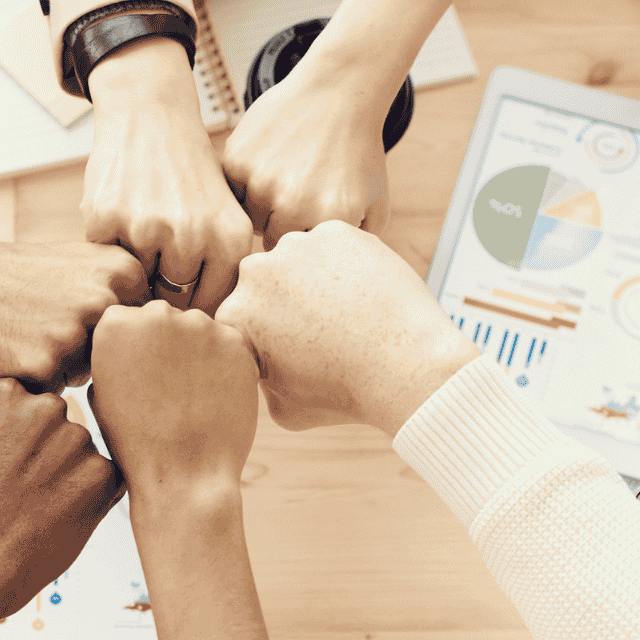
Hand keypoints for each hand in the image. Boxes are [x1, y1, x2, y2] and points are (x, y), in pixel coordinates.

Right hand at [0, 226, 146, 390]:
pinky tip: (12, 350)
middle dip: (89, 355)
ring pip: (88, 379)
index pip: (142, 334)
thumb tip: (170, 340)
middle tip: (45, 324)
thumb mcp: (82, 267)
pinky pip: (54, 394)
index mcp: (124, 271)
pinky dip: (34, 382)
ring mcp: (75, 333)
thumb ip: (126, 295)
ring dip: (62, 370)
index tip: (75, 313)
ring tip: (27, 334)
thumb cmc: (19, 277)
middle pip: (120, 360)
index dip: (108, 334)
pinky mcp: (43, 365)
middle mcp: (106, 300)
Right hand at [0, 379, 124, 639]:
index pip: (31, 399)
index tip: (11, 463)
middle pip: (61, 423)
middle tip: (25, 492)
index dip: (23, 437)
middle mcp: (42, 409)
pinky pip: (106, 481)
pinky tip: (57, 522)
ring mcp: (75, 441)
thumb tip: (5, 425)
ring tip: (36, 512)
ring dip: (70, 478)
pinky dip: (90, 501)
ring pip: (83, 454)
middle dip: (50, 453)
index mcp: (2, 394)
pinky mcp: (102, 477)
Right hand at [83, 37, 253, 312]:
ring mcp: (148, 228)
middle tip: (157, 254)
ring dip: (132, 266)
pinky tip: (120, 212)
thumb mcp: (224, 217)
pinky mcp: (106, 219)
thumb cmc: (189, 176)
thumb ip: (221, 273)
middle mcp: (194, 237)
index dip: (192, 304)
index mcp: (232, 241)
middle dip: (161, 287)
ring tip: (141, 228)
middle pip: (170, 302)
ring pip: (134, 284)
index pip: (209, 309)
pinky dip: (106, 244)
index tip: (183, 290)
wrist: (150, 115)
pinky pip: (103, 260)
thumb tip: (205, 340)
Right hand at [88, 301, 257, 492]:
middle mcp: (157, 314)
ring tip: (193, 396)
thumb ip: (113, 355)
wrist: (184, 474)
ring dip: (197, 353)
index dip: (135, 350)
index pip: (127, 319)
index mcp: (115, 324)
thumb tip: (129, 342)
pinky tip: (215, 396)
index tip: (141, 376)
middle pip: (164, 319)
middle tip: (169, 388)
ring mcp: (200, 324)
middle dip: (166, 345)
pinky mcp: (236, 340)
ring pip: (199, 330)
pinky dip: (225, 365)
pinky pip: (229, 344)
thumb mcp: (101, 393)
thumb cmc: (136, 442)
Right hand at [216, 221, 477, 433]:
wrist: (405, 366)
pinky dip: (344, 264)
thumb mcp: (283, 409)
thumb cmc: (345, 393)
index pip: (241, 319)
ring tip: (344, 311)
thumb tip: (258, 364)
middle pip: (265, 284)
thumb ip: (260, 380)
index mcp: (235, 315)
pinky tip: (362, 293)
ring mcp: (296, 246)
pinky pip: (332, 246)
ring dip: (311, 278)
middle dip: (285, 303)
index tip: (295, 353)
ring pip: (297, 259)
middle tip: (321, 330)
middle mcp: (255, 272)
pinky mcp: (335, 231)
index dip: (266, 338)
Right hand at [220, 50, 392, 247]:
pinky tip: (267, 162)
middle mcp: (293, 205)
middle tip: (295, 198)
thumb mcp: (373, 204)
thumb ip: (354, 248)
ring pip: (246, 217)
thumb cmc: (356, 151)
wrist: (337, 93)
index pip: (301, 261)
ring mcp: (262, 181)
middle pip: (269, 242)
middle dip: (280, 226)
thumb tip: (329, 283)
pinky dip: (243, 182)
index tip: (311, 221)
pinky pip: (231, 191)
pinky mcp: (237, 160)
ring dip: (260, 205)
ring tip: (282, 178)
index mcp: (329, 220)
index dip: (304, 242)